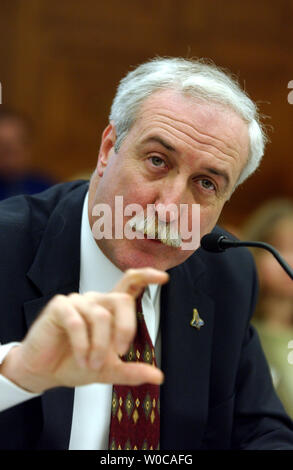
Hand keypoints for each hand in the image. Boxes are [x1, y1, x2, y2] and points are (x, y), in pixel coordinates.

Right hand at [0, 268, 168, 392]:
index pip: (130, 284)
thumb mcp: (108, 371)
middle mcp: (96, 301)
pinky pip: (77, 321)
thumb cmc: (75, 363)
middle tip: (120, 352)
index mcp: (109, 310)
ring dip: (99, 346)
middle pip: (122, 300)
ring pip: (100, 315)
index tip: (164, 278)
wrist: (44, 372)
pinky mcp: (60, 307)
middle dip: (125, 328)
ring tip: (92, 364)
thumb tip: (158, 376)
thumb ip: (131, 371)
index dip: (146, 276)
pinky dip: (81, 344)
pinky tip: (80, 358)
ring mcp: (77, 301)